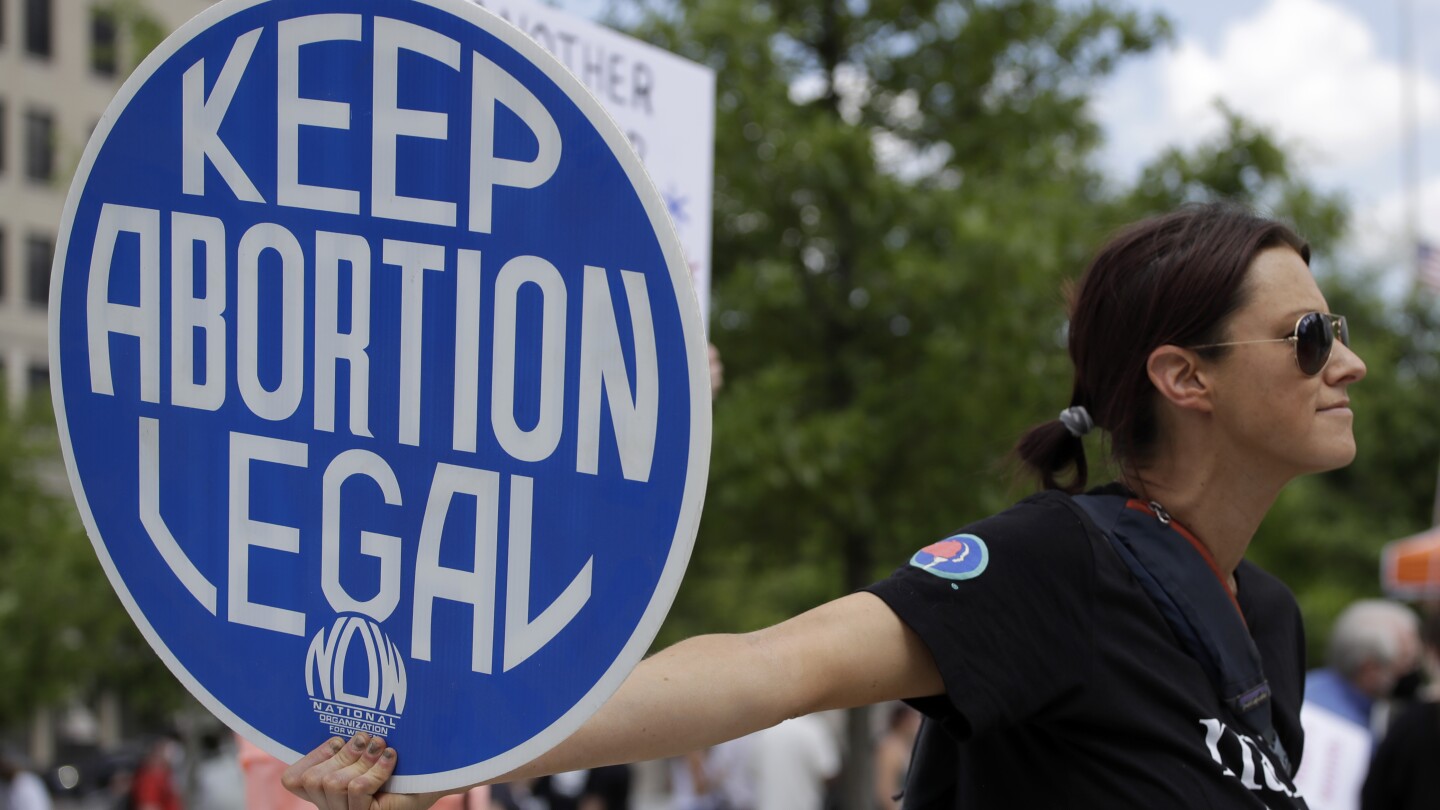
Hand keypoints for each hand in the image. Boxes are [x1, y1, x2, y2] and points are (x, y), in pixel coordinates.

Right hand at [282, 733, 445, 809]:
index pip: (293, 780)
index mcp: (325, 792)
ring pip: (334, 784)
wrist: (434, 780)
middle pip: (314, 779)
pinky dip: (375, 769)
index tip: (339, 740)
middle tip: (366, 740)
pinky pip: (358, 789)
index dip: (312, 757)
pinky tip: (390, 758)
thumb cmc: (399, 761)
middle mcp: (331, 807)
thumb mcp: (367, 747)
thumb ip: (348, 739)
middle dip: (342, 754)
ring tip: (380, 748)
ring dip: (360, 760)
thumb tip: (337, 708)